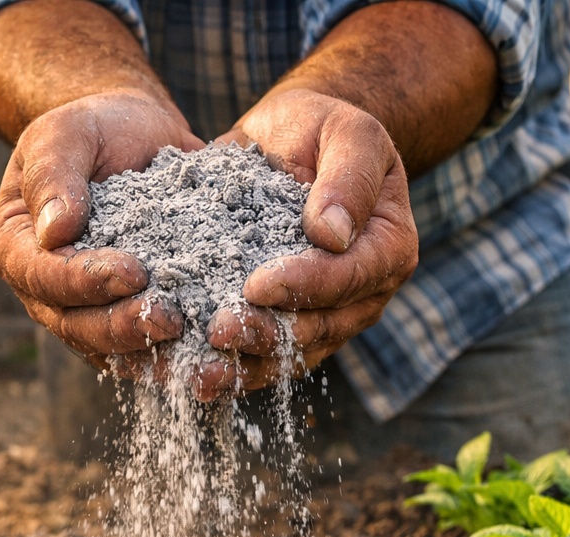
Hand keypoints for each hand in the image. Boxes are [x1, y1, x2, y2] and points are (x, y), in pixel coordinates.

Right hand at [0, 90, 203, 367]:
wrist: (138, 138)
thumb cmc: (96, 129)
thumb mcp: (67, 132)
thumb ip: (55, 174)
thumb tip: (54, 232)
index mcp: (14, 246)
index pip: (42, 275)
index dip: (84, 280)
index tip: (134, 272)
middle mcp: (41, 290)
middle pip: (74, 324)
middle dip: (122, 327)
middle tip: (171, 319)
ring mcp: (81, 312)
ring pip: (108, 349)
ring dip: (150, 354)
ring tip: (193, 346)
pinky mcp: (121, 320)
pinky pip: (141, 351)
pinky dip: (171, 357)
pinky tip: (208, 356)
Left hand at [198, 88, 418, 395]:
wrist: (293, 141)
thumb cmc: (324, 130)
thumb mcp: (347, 132)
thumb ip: (348, 177)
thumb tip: (330, 233)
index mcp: (387, 249)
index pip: (348, 277)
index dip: (304, 285)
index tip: (256, 284)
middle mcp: (361, 295)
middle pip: (317, 328)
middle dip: (266, 334)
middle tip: (217, 331)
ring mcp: (325, 318)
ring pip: (286, 356)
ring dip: (240, 367)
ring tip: (196, 373)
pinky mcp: (284, 325)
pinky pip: (259, 357)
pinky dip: (224, 367)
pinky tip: (182, 373)